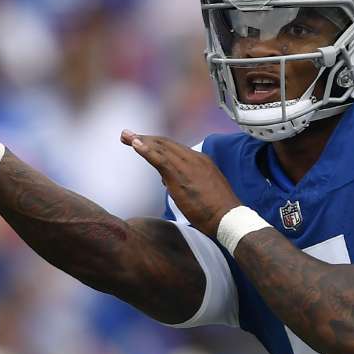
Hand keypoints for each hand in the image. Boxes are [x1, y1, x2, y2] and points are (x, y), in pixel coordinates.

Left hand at [121, 131, 240, 235]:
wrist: (228, 218)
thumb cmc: (217, 210)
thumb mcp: (203, 190)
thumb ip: (186, 181)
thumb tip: (168, 181)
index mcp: (201, 161)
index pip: (175, 148)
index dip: (157, 144)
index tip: (143, 142)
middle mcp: (194, 158)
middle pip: (165, 144)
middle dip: (145, 138)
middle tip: (128, 135)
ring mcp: (187, 165)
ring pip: (161, 147)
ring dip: (141, 140)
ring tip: (125, 136)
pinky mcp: (180, 175)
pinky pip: (159, 158)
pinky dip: (145, 150)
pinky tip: (134, 144)